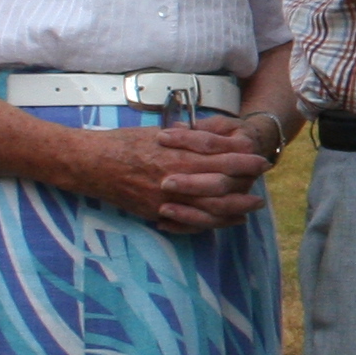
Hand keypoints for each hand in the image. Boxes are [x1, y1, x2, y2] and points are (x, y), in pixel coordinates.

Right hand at [72, 123, 269, 233]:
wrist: (92, 164)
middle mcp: (176, 178)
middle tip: (264, 182)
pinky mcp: (157, 213)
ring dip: (236, 207)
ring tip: (253, 206)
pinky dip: (212, 222)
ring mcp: (167, 199)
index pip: (220, 158)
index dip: (244, 159)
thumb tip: (210, 132)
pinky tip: (227, 221)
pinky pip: (191, 222)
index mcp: (177, 154)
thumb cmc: (123, 143)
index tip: (260, 158)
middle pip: (221, 184)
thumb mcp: (157, 132)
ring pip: (210, 208)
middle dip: (246, 183)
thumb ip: (186, 136)